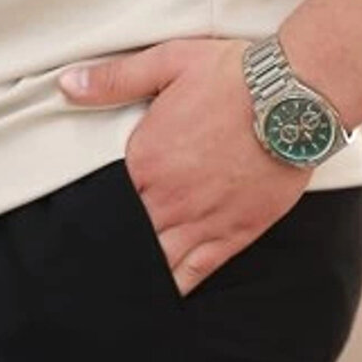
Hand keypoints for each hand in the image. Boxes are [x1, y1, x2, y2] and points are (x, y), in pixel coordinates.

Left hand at [59, 37, 311, 295]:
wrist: (294, 95)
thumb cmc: (232, 75)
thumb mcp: (167, 63)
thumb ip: (114, 79)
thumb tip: (67, 85)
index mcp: (144, 159)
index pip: (102, 197)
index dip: (91, 210)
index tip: (78, 222)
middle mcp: (167, 197)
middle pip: (125, 235)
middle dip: (110, 247)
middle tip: (89, 264)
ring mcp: (201, 220)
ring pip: (156, 261)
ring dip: (136, 272)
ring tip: (117, 292)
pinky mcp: (234, 234)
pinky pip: (196, 273)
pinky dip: (174, 288)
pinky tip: (160, 299)